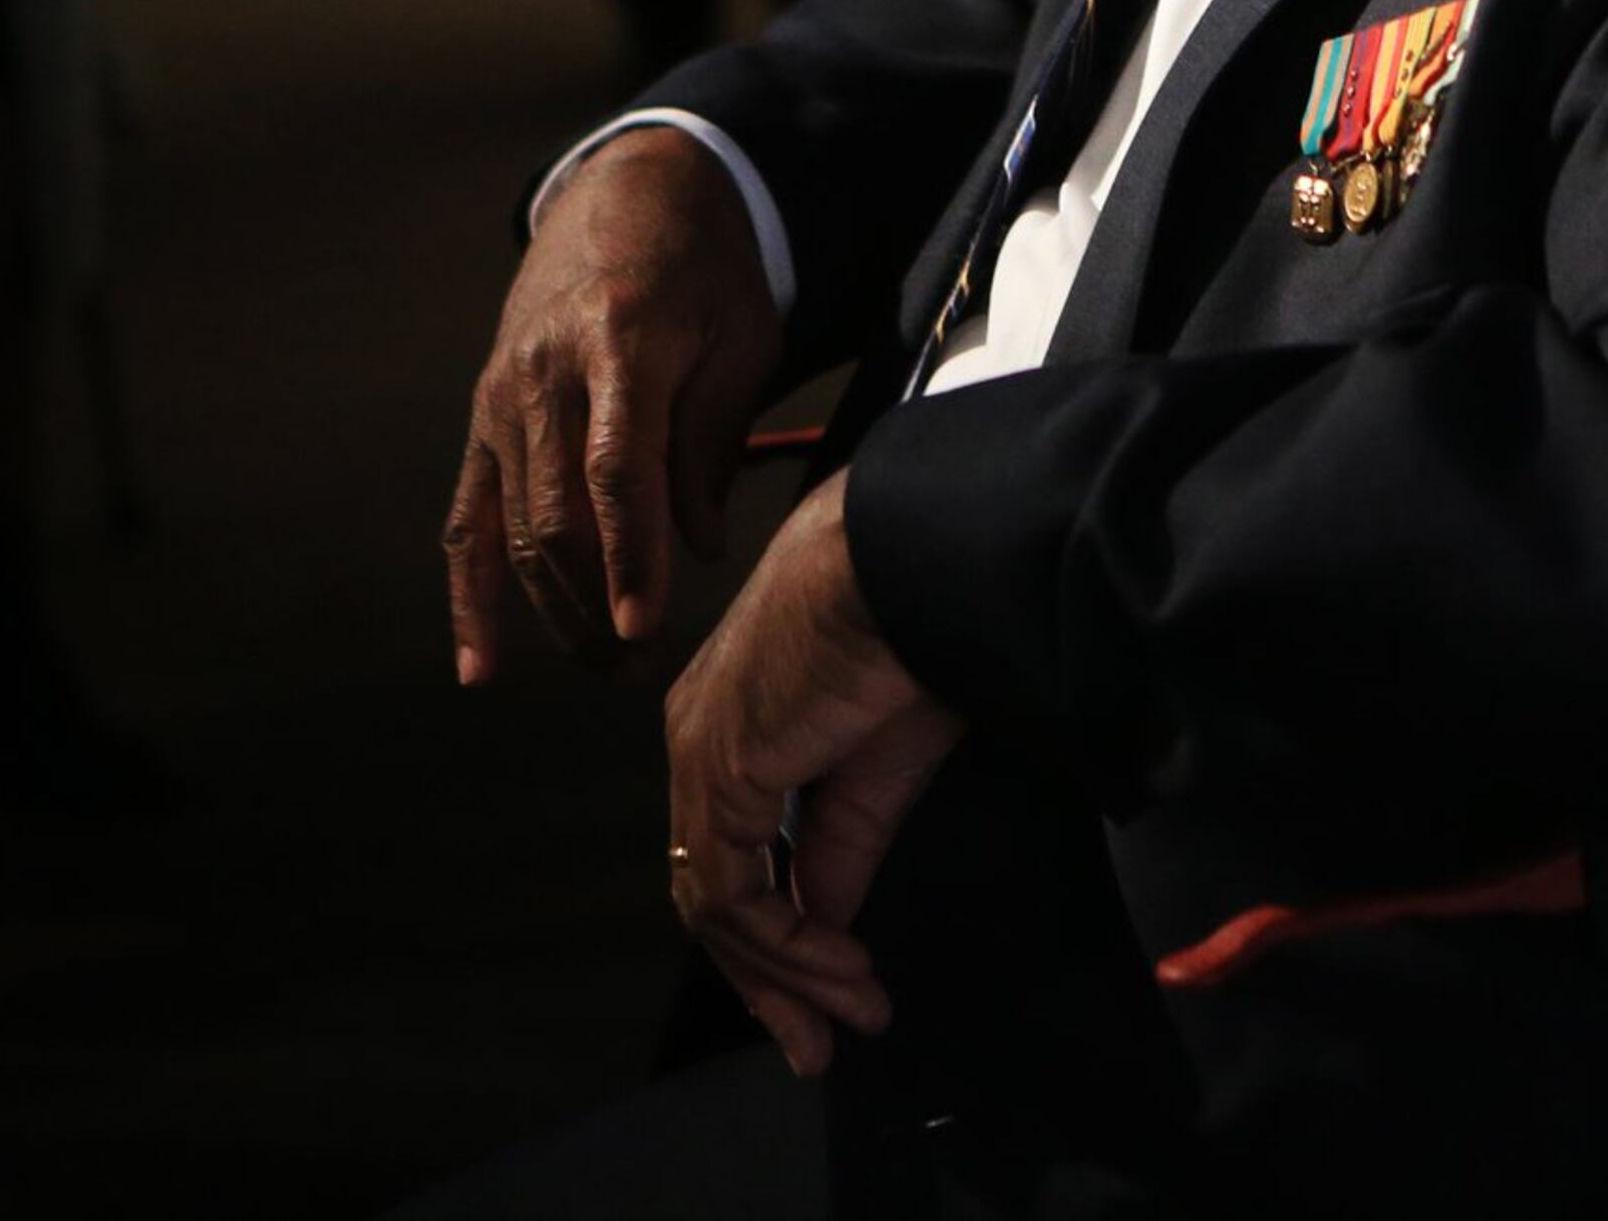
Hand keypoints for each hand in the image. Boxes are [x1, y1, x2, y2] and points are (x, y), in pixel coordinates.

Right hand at [447, 128, 781, 677]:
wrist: (628, 193)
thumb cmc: (703, 269)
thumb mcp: (741, 335)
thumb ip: (713, 441)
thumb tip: (698, 550)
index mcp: (618, 343)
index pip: (614, 467)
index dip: (628, 551)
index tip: (644, 624)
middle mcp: (544, 374)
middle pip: (557, 511)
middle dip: (595, 602)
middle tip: (641, 670)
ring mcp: (501, 398)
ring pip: (514, 526)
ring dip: (552, 609)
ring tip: (603, 668)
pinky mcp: (483, 417)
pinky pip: (467, 518)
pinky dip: (470, 594)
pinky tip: (480, 666)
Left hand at [665, 473, 963, 1075]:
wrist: (904, 563)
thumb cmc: (908, 631)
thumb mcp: (882, 762)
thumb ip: (844, 841)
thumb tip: (827, 923)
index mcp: (735, 727)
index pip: (735, 856)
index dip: (780, 937)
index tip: (842, 996)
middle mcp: (699, 745)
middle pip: (714, 894)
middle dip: (769, 980)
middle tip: (820, 1044)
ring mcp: (700, 760)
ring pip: (719, 907)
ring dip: (785, 976)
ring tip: (850, 1018)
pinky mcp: (719, 775)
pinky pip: (738, 895)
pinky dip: (787, 947)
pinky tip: (846, 968)